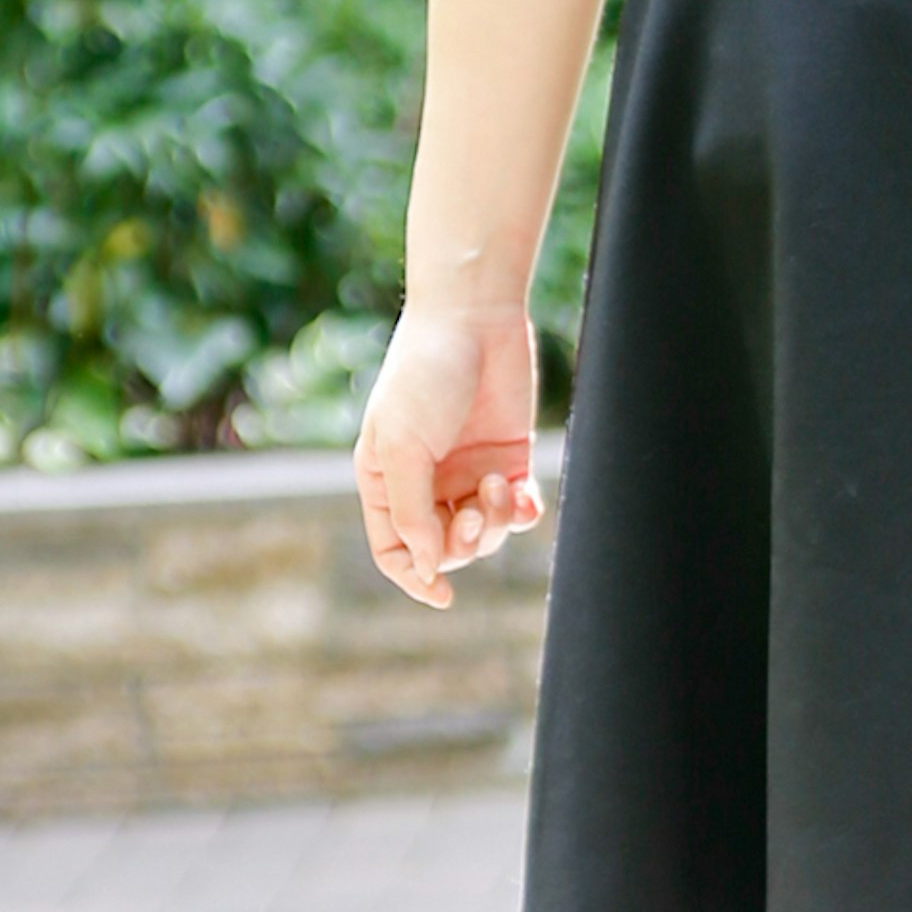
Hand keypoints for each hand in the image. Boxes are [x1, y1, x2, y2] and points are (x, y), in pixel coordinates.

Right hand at [355, 300, 543, 607]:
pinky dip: (523, 513)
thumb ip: (412, 513)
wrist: (474, 317)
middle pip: (445, 548)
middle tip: (474, 511)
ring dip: (494, 521)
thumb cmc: (425, 375)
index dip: (416, 577)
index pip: (395, 551)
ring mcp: (468, 471)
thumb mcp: (404, 447)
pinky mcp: (508, 457)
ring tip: (497, 484)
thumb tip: (430, 570)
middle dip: (463, 544)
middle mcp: (427, 482)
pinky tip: (524, 497)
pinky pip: (518, 509)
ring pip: (485, 532)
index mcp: (386, 480)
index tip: (442, 594)